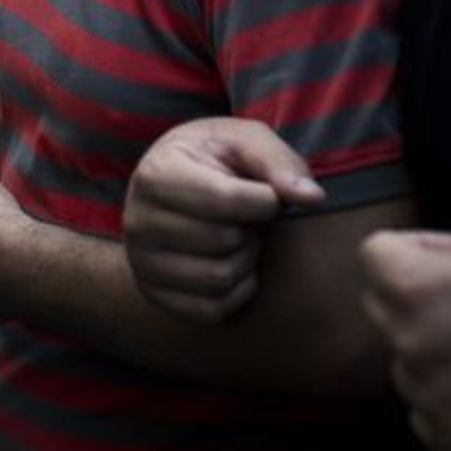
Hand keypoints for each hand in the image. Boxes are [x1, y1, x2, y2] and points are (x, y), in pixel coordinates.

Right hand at [123, 117, 324, 322]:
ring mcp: (141, 262)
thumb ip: (278, 163)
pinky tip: (233, 262)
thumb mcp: (244, 140)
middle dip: (252, 229)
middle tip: (249, 217)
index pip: (222, 200)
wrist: (172, 182)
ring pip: (218, 279)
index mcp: (155, 174)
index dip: (264, 200)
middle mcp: (137, 221)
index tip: (268, 194)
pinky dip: (236, 291)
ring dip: (246, 260)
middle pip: (223, 241)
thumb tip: (313, 198)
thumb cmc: (215, 157)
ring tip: (240, 237)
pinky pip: (211, 310)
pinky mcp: (153, 294)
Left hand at [359, 224, 450, 450]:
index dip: (410, 250)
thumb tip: (412, 266)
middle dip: (413, 300)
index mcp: (415, 287)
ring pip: (404, 362)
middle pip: (379, 309)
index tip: (448, 261)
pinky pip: (425, 410)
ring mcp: (427, 398)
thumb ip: (438, 251)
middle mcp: (409, 344)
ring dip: (433, 352)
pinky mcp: (447, 440)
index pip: (373, 256)